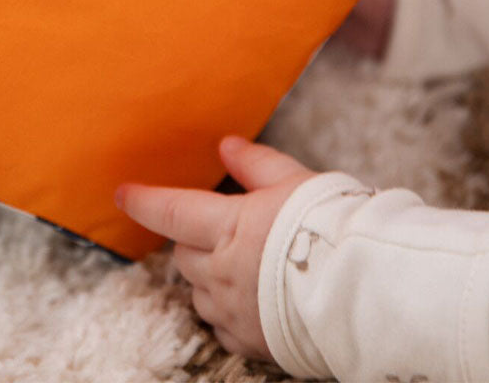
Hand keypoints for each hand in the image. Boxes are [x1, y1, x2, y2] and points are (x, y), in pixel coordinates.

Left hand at [115, 136, 316, 361]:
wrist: (367, 291)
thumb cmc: (332, 228)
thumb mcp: (294, 182)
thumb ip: (255, 164)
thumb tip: (226, 146)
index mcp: (228, 228)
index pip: (170, 212)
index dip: (143, 201)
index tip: (122, 193)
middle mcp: (222, 273)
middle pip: (184, 255)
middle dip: (192, 240)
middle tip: (219, 228)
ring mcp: (235, 311)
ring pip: (199, 291)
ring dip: (208, 275)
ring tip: (243, 262)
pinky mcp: (252, 342)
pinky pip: (223, 326)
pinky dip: (227, 309)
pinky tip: (251, 297)